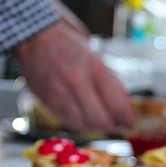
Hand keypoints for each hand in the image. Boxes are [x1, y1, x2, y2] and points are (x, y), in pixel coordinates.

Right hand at [13, 20, 134, 133]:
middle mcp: (77, 83)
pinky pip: (69, 122)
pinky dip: (81, 124)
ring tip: (101, 121)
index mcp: (95, 69)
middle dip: (113, 126)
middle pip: (102, 120)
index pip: (117, 106)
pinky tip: (85, 118)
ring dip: (97, 127)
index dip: (127, 119)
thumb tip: (126, 107)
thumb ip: (112, 84)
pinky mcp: (48, 101)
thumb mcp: (97, 60)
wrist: (35, 38)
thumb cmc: (69, 47)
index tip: (130, 123)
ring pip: (85, 125)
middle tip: (117, 125)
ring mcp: (61, 94)